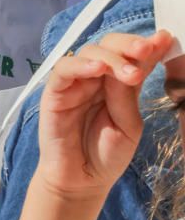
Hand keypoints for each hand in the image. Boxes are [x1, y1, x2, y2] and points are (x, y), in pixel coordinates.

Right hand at [37, 31, 171, 200]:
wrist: (82, 180)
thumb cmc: (106, 155)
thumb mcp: (128, 123)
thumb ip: (127, 93)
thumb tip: (142, 59)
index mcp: (117, 84)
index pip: (130, 56)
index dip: (146, 45)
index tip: (165, 39)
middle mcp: (95, 78)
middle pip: (108, 45)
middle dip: (129, 45)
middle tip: (147, 51)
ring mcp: (74, 83)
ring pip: (88, 52)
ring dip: (111, 57)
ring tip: (130, 73)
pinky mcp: (54, 92)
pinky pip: (63, 70)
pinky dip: (79, 65)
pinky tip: (97, 68)